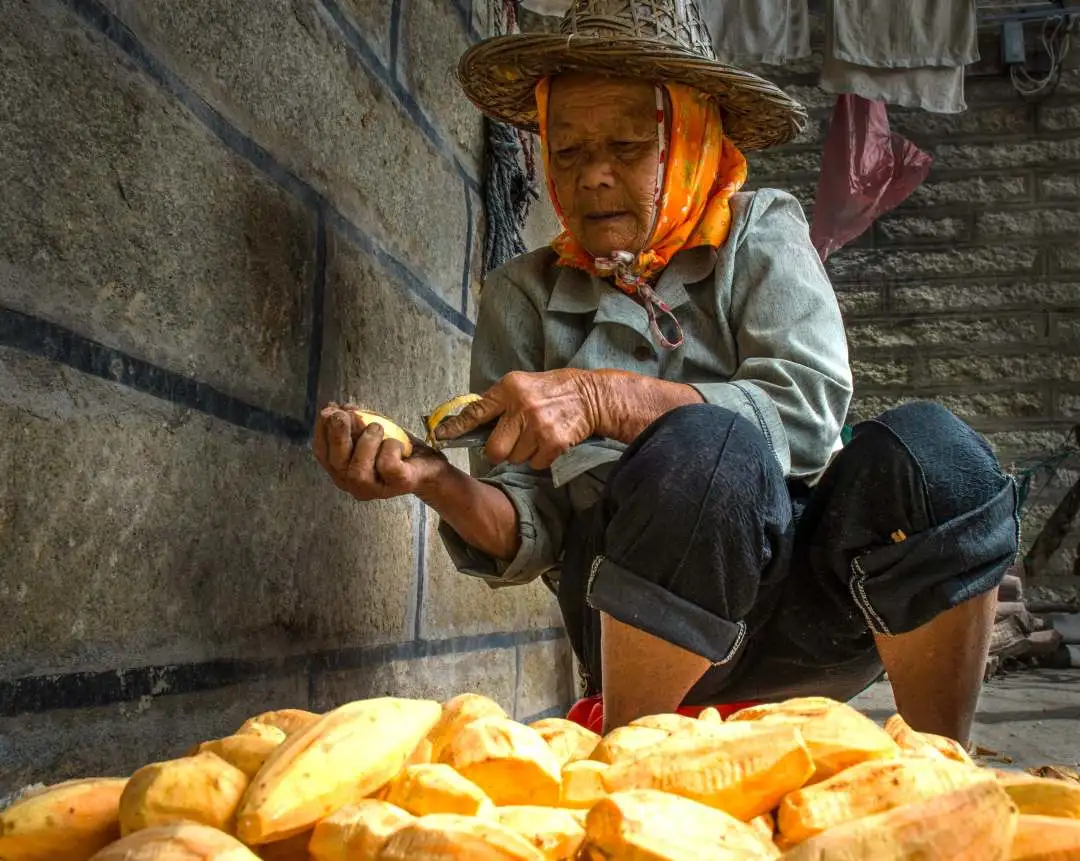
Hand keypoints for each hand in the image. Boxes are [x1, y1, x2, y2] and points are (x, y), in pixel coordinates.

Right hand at [313, 403, 447, 500]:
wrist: (429, 466)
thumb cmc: (396, 449)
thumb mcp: (371, 431)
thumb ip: (353, 421)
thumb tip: (335, 408)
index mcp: (343, 471)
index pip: (322, 453)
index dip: (321, 431)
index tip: (328, 410)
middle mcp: (354, 484)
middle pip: (336, 463)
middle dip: (338, 435)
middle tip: (345, 414)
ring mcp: (376, 489)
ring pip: (359, 469)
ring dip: (366, 441)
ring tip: (377, 428)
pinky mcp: (399, 485)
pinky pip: (387, 465)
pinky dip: (389, 447)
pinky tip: (396, 443)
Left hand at [434, 370, 600, 469]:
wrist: (590, 396)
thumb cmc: (551, 391)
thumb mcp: (521, 385)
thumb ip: (498, 402)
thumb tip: (468, 422)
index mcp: (509, 389)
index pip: (476, 411)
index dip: (457, 428)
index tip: (440, 436)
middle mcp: (522, 407)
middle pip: (494, 449)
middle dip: (500, 450)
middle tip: (513, 440)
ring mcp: (538, 426)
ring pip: (515, 458)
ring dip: (522, 453)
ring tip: (535, 435)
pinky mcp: (554, 442)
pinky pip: (535, 463)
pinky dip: (540, 457)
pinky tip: (548, 441)